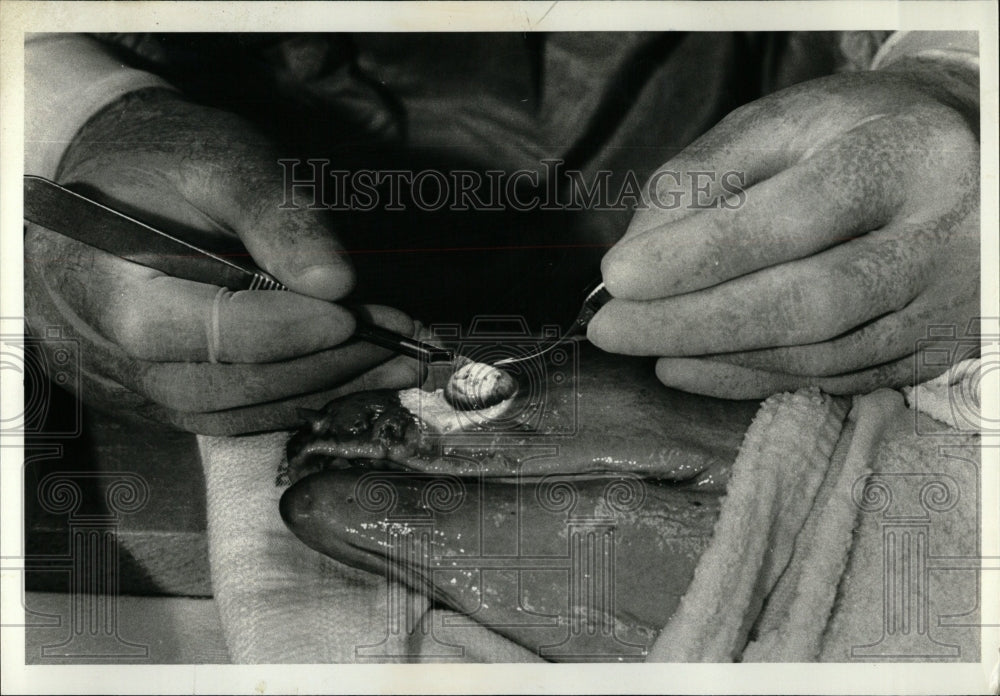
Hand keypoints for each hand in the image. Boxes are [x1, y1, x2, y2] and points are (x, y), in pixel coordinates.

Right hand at [25, 88, 421, 433]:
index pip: (207, 331)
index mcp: (103, 282)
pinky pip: (229, 415)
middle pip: (223, 385)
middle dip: (321, 367)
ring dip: (320, 392)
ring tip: (394, 365)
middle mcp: (105, 348)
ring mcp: (126, 381)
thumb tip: (336, 284)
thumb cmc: (170, 159)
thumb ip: (278, 216)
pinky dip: (295, 400)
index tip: (354, 316)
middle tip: (396, 343)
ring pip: (230, 412)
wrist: (118, 181)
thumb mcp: (226, 159)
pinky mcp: (156, 395)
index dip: (288, 330)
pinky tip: (353, 377)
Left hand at [589, 63, 978, 398]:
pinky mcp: (934, 347)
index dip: (699, 255)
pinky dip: (749, 380)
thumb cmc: (855, 135)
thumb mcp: (783, 123)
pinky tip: (689, 367)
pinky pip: (832, 380)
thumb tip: (639, 254)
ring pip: (818, 353)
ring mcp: (943, 301)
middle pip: (807, 301)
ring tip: (643, 347)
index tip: (620, 275)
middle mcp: (940, 234)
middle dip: (693, 322)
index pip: (793, 217)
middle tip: (613, 330)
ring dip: (715, 357)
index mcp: (903, 156)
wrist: (969, 161)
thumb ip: (705, 176)